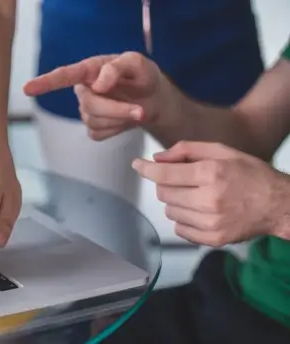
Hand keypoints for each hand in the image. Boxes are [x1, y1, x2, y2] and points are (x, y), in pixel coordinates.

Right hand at [24, 52, 169, 140]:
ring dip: (120, 119)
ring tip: (137, 110)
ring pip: (94, 121)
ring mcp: (86, 110)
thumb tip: (98, 85)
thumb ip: (117, 67)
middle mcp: (84, 89)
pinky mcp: (93, 127)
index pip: (63, 76)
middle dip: (116, 110)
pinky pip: (98, 134)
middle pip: (89, 105)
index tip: (27, 89)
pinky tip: (124, 120)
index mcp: (89, 70)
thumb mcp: (137, 63)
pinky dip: (117, 129)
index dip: (44, 83)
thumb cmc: (142, 76)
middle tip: (140, 111)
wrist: (154, 99)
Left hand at [132, 141, 289, 245]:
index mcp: (211, 174)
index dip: (146, 169)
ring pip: (169, 211)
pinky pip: (180, 229)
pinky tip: (200, 211)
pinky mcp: (213, 239)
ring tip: (197, 196)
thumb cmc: (250, 174)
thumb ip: (186, 150)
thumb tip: (157, 158)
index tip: (137, 165)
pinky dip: (184, 219)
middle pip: (164, 193)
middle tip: (184, 180)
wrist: (279, 204)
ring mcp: (211, 222)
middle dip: (167, 184)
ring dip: (176, 202)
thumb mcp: (222, 151)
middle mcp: (209, 199)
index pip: (165, 174)